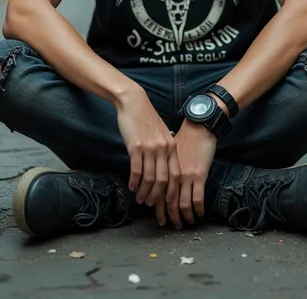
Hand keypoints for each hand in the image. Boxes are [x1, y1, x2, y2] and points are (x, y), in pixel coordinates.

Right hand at [115, 85, 180, 212]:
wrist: (134, 102)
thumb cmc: (146, 118)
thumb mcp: (161, 133)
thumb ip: (165, 148)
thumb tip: (164, 166)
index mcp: (171, 146)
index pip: (175, 174)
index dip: (171, 191)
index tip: (167, 202)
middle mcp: (162, 149)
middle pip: (163, 180)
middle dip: (157, 196)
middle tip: (151, 204)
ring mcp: (149, 148)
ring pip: (150, 178)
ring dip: (144, 191)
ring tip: (139, 199)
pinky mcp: (135, 147)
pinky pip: (136, 170)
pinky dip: (134, 181)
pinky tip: (131, 186)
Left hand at [155, 120, 216, 229]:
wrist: (199, 126)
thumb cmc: (185, 137)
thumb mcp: (169, 151)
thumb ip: (164, 165)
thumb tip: (159, 177)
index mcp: (164, 168)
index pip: (157, 192)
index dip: (157, 207)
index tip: (159, 217)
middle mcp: (172, 174)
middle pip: (167, 201)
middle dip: (167, 215)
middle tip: (169, 225)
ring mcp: (186, 175)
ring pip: (181, 203)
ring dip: (183, 216)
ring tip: (186, 222)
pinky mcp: (199, 175)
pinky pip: (197, 198)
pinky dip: (198, 209)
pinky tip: (199, 213)